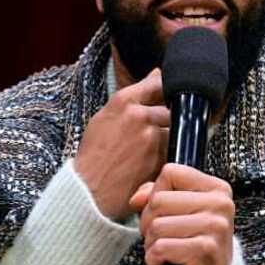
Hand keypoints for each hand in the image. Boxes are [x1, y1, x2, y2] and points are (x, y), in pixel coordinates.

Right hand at [74, 67, 169, 219]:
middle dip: (169, 117)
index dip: (167, 90)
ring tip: (152, 148)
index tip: (169, 96)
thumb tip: (157, 74)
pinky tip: (153, 161)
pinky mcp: (160, 158)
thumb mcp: (105, 117)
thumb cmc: (94, 154)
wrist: (89, 190)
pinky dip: (169, 153)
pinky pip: (174, 149)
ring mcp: (151, 137)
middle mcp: (139, 115)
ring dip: (170, 136)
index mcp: (123, 101)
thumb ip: (133, 96)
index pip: (158, 84)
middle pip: (171, 107)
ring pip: (175, 129)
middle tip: (158, 130)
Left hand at [130, 163, 234, 264]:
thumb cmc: (192, 245)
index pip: (170, 173)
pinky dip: (155, 261)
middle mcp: (221, 205)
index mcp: (217, 189)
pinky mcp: (205, 251)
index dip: (157, 195)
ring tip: (170, 253)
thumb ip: (156, 195)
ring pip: (156, 226)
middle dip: (150, 224)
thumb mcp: (178, 213)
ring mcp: (216, 227)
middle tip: (167, 239)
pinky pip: (160, 248)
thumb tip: (136, 199)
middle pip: (158, 200)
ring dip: (153, 245)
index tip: (169, 215)